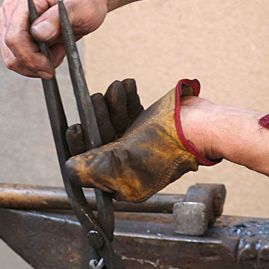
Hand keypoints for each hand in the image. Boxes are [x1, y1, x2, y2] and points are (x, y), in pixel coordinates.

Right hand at [0, 0, 107, 77]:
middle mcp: (11, 10)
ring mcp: (10, 22)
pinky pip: (19, 59)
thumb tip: (38, 33)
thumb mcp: (80, 7)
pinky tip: (53, 51)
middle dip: (35, 64)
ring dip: (36, 65)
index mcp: (25, 0)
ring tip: (58, 50)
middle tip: (59, 58)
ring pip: (13, 59)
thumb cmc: (85, 1)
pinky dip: (36, 63)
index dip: (30, 58)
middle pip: (11, 53)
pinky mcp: (15, 33)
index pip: (15, 37)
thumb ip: (57, 19)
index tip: (49, 68)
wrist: (86, 1)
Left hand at [66, 79, 218, 202]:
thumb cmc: (164, 146)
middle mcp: (130, 165)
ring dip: (112, 103)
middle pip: (101, 139)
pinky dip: (126, 100)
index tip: (76, 127)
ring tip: (117, 88)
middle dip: (97, 117)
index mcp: (123, 182)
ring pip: (114, 122)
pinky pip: (130, 112)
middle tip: (95, 99)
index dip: (80, 145)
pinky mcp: (149, 127)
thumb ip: (91, 169)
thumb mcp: (122, 160)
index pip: (91, 166)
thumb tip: (69, 169)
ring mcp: (140, 144)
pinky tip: (128, 87)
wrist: (199, 127)